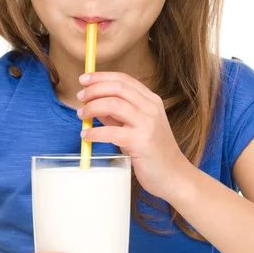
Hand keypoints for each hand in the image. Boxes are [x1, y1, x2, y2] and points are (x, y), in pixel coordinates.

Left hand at [77, 71, 190, 201]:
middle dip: (94, 89)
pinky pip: (111, 132)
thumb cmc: (152, 151)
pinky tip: (86, 136)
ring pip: (114, 104)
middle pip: (118, 87)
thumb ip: (115, 115)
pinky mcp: (141, 142)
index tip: (83, 79)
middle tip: (79, 97)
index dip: (101, 76)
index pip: (124, 79)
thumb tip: (91, 104)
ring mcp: (147, 124)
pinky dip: (94, 132)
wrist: (174, 176)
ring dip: (92, 107)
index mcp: (151, 100)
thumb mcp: (135, 126)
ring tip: (81, 115)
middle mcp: (151, 108)